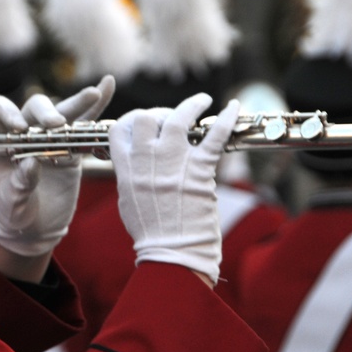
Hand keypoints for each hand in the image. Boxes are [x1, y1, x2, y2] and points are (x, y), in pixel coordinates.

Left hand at [0, 75, 114, 256]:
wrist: (35, 229)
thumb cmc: (15, 214)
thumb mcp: (12, 203)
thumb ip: (19, 184)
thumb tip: (32, 162)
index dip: (5, 112)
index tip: (18, 128)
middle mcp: (24, 133)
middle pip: (33, 108)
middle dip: (45, 112)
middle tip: (55, 126)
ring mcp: (49, 138)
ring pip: (62, 112)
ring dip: (77, 102)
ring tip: (92, 94)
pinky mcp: (71, 148)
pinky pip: (84, 124)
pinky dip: (96, 106)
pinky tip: (107, 86)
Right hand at [109, 94, 239, 285]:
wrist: (172, 252)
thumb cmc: (151, 233)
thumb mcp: (128, 201)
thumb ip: (129, 177)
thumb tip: (135, 164)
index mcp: (126, 168)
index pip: (119, 129)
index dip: (130, 120)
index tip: (144, 121)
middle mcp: (147, 159)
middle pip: (144, 117)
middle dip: (158, 112)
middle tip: (171, 117)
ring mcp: (173, 161)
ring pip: (178, 117)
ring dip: (191, 104)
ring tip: (202, 100)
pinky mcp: (200, 168)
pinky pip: (215, 135)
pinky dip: (227, 118)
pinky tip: (232, 106)